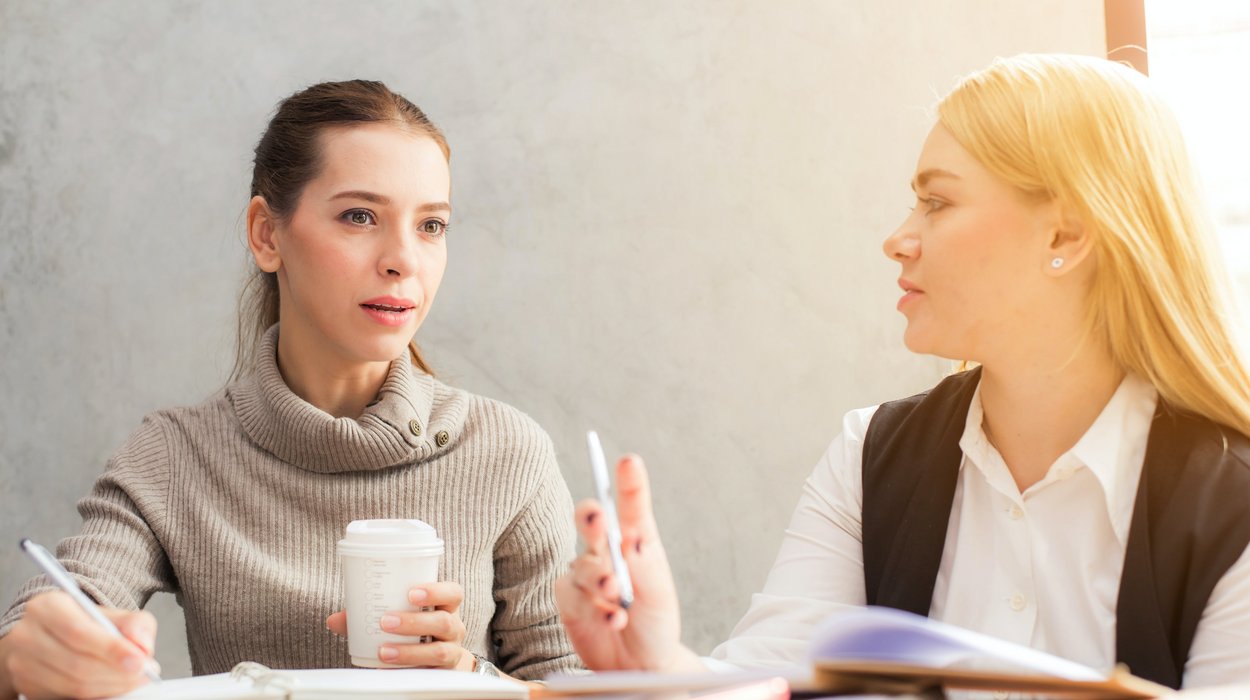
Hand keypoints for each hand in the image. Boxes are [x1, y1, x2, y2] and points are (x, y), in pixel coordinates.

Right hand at [0, 590, 157, 699]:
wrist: (57, 636)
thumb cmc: (88, 624)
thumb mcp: (114, 615)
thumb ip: (135, 625)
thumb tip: (142, 646)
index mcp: (47, 607)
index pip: (79, 632)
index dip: (112, 649)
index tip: (141, 661)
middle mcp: (27, 634)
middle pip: (76, 663)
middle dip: (116, 673)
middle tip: (143, 674)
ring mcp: (21, 663)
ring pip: (72, 684)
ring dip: (109, 686)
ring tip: (131, 679)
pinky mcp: (26, 685)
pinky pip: (65, 696)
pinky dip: (95, 694)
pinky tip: (111, 686)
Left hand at [326, 582, 473, 670]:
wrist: (437, 661)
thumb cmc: (416, 630)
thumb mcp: (401, 616)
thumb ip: (369, 615)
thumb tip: (334, 620)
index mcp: (446, 607)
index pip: (453, 593)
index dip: (436, 591)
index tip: (411, 593)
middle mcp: (453, 628)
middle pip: (444, 622)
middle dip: (414, 622)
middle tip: (386, 621)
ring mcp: (452, 652)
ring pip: (439, 651)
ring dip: (409, 651)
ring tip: (384, 651)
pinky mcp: (444, 674)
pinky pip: (431, 675)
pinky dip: (408, 671)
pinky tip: (388, 670)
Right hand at [554, 454, 702, 671]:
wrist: (640, 665)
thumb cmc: (654, 622)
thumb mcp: (659, 594)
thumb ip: (644, 566)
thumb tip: (631, 537)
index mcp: (636, 541)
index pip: (631, 507)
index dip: (629, 483)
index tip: (628, 462)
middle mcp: (606, 551)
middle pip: (591, 521)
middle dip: (592, 518)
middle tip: (600, 520)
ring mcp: (585, 574)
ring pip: (582, 564)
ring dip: (600, 579)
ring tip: (617, 596)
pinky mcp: (568, 599)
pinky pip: (573, 596)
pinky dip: (595, 608)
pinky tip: (613, 618)